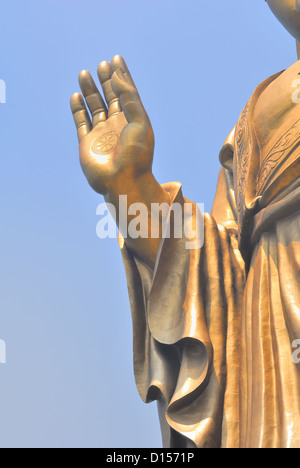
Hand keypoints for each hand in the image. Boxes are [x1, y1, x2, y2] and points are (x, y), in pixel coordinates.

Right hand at [70, 55, 153, 194]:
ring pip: (94, 107)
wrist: (123, 181)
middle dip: (106, 80)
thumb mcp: (139, 121)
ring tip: (84, 72)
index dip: (122, 75)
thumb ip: (129, 98)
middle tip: (101, 64)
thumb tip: (117, 76)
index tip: (116, 58)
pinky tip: (76, 95)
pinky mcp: (87, 143)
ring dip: (90, 90)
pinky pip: (81, 122)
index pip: (127, 93)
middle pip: (110, 97)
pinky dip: (78, 109)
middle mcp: (117, 125)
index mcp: (133, 120)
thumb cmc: (136, 154)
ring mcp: (102, 134)